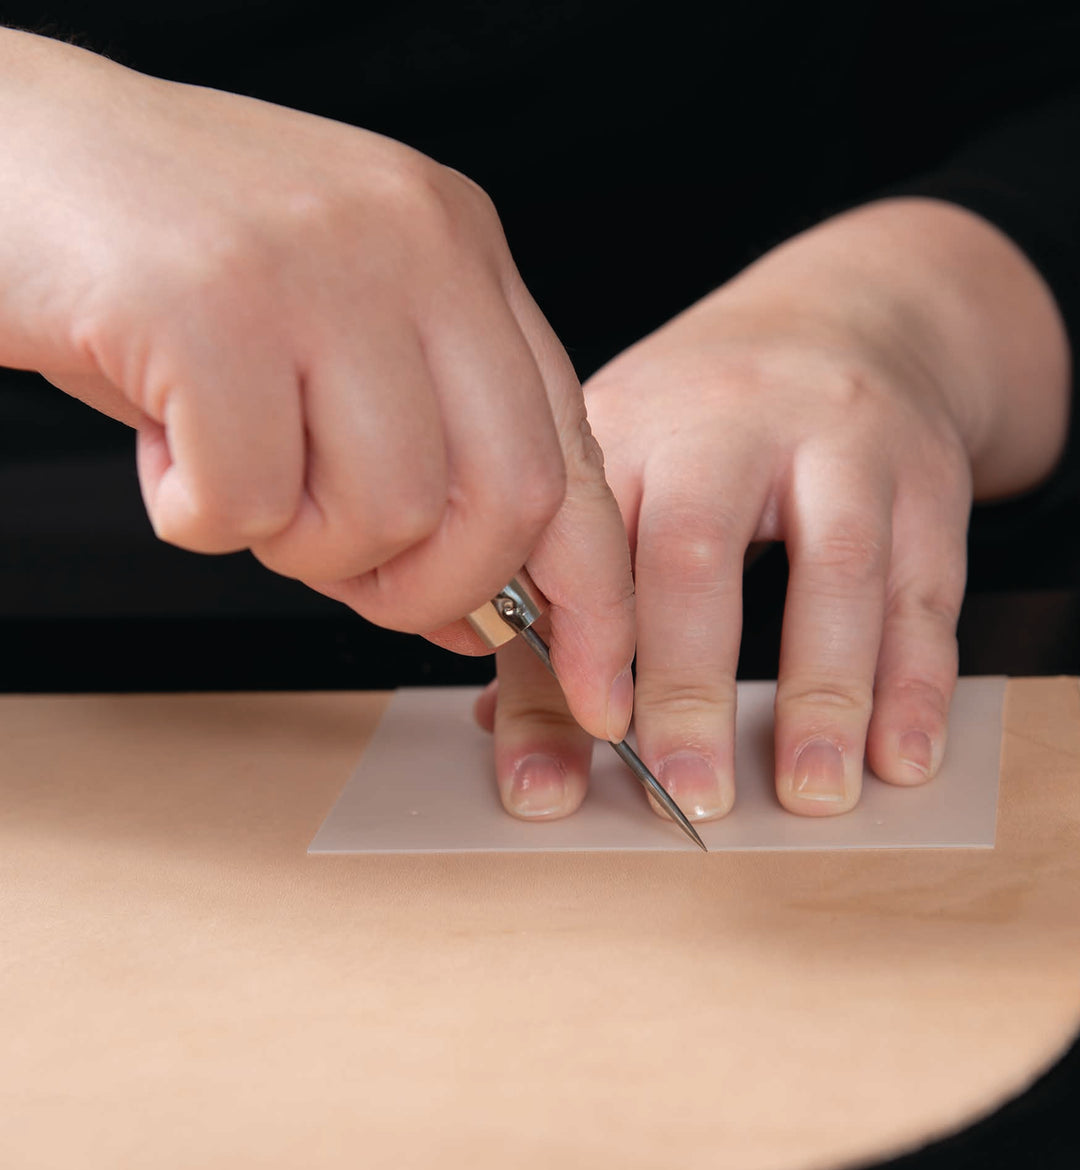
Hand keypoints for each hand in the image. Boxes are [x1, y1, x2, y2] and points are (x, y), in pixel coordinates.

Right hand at [0, 29, 634, 741]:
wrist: (3, 151)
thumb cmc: (172, 279)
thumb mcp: (333, 357)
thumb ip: (424, 471)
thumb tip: (483, 618)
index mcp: (463, 255)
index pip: (575, 450)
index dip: (594, 589)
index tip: (599, 687)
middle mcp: (418, 243)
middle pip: (510, 496)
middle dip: (434, 588)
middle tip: (351, 580)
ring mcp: (321, 261)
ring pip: (385, 510)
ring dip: (299, 546)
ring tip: (232, 475)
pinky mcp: (210, 297)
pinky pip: (247, 500)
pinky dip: (198, 517)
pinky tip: (165, 448)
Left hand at [479, 199, 1068, 818]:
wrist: (852, 312)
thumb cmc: (711, 419)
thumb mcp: (628, 471)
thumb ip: (571, 606)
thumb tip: (529, 753)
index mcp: (629, 427)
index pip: (585, 545)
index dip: (575, 657)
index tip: (570, 764)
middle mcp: (729, 423)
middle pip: (697, 546)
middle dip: (688, 682)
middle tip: (687, 792)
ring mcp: (841, 443)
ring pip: (838, 565)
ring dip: (824, 692)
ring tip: (810, 793)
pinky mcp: (926, 478)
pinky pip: (927, 587)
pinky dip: (917, 681)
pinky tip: (900, 757)